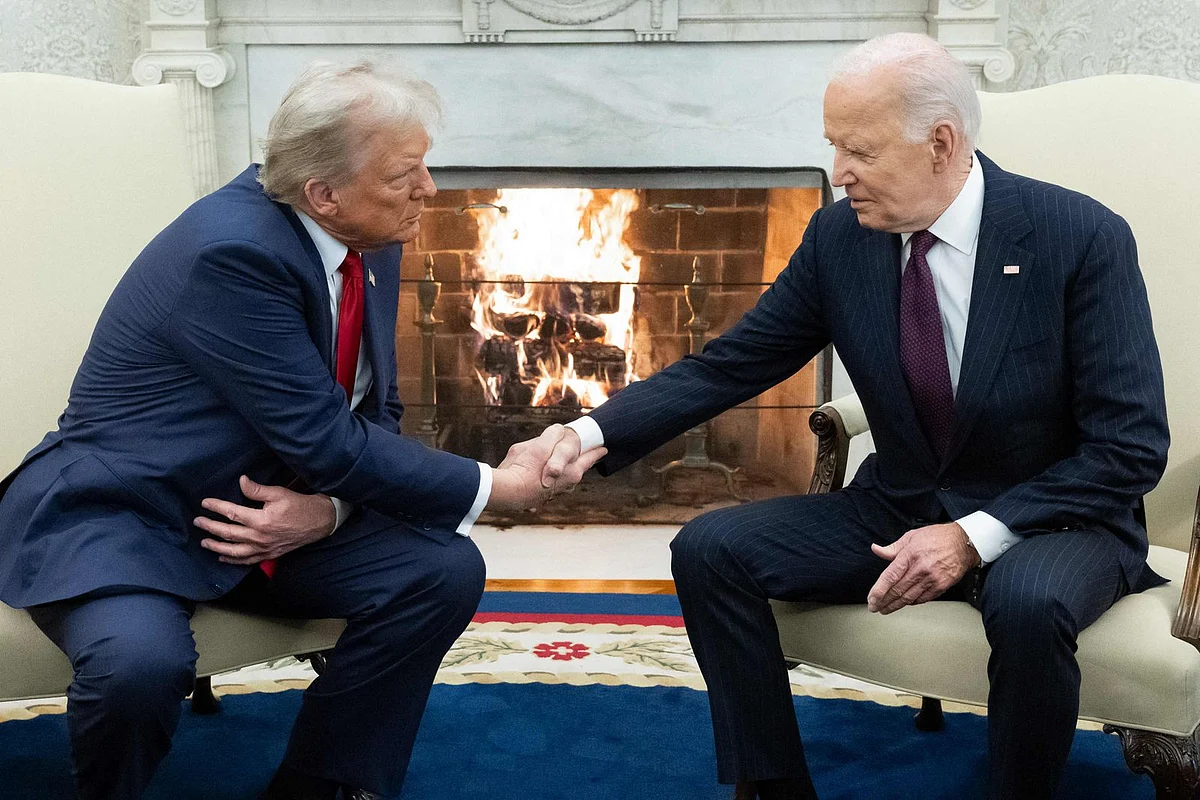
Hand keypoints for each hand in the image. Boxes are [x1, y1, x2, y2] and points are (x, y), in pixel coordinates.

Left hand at [195, 475, 336, 564]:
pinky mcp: (269, 554)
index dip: (216, 507)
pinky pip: (247, 560)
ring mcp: (263, 548)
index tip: (205, 503)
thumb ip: (257, 490)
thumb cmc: (300, 505)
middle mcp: (259, 537)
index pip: (232, 513)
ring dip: (217, 546)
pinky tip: (223, 557)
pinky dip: (233, 560)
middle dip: (210, 527)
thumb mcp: (279, 493)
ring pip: (234, 550)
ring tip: (204, 541)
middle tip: (198, 522)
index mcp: (261, 520)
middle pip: (228, 533)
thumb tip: (241, 482)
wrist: (318, 522)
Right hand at [487, 425, 605, 511]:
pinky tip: (534, 473)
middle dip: (578, 461)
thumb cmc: (525, 467)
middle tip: (584, 454)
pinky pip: (546, 484)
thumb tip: (558, 431)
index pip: (589, 458)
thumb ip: (553, 434)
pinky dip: (544, 477)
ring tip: (555, 461)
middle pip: (576, 469)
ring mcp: (553, 494)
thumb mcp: (540, 444)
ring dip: (558, 470)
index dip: (596, 452)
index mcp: (572, 472)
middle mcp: (566, 486)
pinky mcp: (538, 499)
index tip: (604, 449)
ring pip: (560, 477)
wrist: (507, 493)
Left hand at [866, 522, 980, 613]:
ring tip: (885, 609)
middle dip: (883, 601)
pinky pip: (922, 599)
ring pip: (909, 597)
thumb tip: (876, 550)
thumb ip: (893, 548)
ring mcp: (932, 579)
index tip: (871, 599)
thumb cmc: (938, 537)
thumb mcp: (912, 536)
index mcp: (910, 554)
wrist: (964, 543)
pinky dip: (911, 603)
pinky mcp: (941, 586)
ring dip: (895, 605)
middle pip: (897, 590)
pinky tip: (904, 603)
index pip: (890, 576)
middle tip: (874, 607)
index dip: (878, 590)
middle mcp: (921, 568)